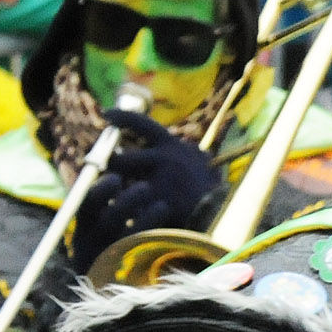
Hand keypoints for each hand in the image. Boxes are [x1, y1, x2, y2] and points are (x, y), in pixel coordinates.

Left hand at [71, 109, 220, 265]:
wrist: (225, 216)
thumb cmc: (212, 191)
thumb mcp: (203, 165)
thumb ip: (191, 155)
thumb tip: (193, 148)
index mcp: (173, 146)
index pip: (142, 124)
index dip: (121, 117)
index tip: (106, 115)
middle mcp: (164, 159)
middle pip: (123, 158)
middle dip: (112, 166)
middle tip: (108, 172)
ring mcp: (160, 182)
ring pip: (123, 183)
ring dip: (115, 190)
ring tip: (115, 197)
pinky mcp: (157, 205)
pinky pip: (131, 207)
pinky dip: (127, 211)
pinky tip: (127, 216)